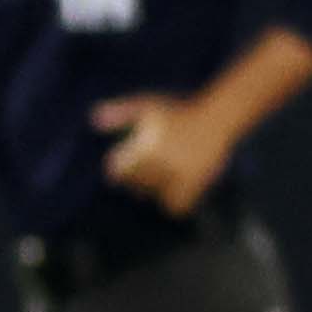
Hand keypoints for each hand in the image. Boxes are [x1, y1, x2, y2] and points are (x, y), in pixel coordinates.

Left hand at [90, 92, 238, 217]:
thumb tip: (93, 119)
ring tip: (159, 178)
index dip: (116, 168)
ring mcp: (179, 175)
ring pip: (154, 196)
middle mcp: (161, 163)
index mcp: (146, 146)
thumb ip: (120, 112)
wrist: (218, 118)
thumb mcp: (147, 105)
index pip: (117, 170)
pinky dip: (172, 203)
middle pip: (135, 184)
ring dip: (153, 191)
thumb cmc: (178, 111)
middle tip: (144, 170)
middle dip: (134, 180)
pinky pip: (176, 206)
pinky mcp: (196, 184)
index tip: (121, 164)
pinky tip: (173, 191)